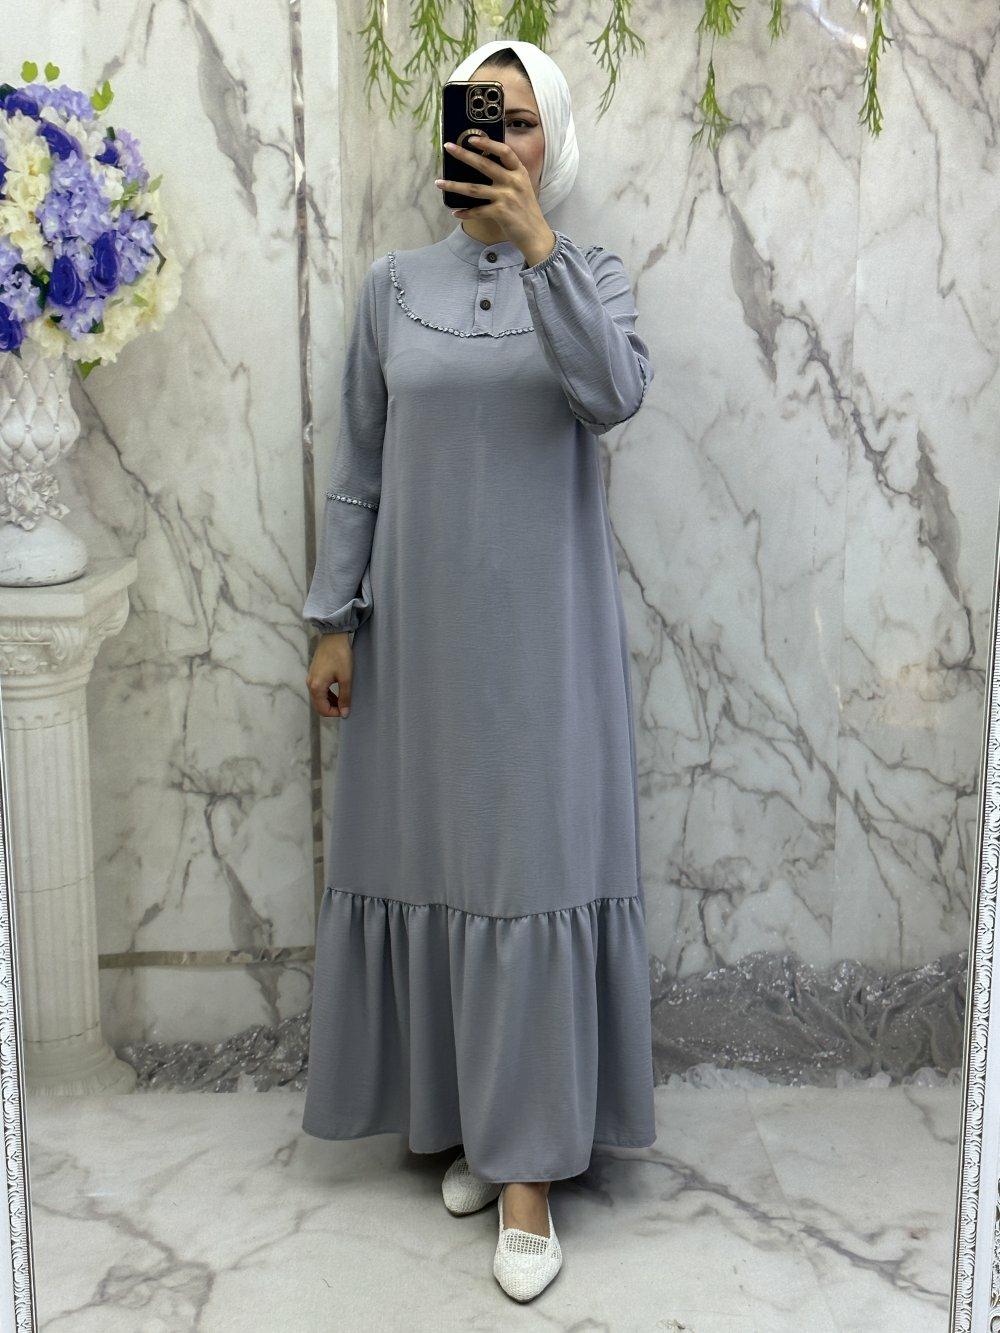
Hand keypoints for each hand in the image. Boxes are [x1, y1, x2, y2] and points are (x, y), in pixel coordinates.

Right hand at [306, 632, 353, 717]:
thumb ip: (345, 697)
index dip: (335, 713)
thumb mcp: (346, 678)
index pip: (323, 710)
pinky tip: (338, 692)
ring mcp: (311, 678)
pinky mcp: (314, 674)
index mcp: (316, 687)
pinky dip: (328, 695)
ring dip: (330, 702)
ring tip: (344, 699)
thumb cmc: (340, 655)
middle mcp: (310, 684)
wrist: (333, 636)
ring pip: (319, 698)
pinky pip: (319, 690)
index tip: (347, 710)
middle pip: (319, 705)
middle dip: (332, 709)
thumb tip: (345, 713)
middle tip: (346, 706)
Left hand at [434, 135, 555, 267]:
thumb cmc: (525, 210)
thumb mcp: (522, 187)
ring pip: (474, 188)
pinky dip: (465, 213)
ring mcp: (507, 197)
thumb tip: (482, 165)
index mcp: (519, 172)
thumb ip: (507, 176)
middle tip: (448, 147)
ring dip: (454, 185)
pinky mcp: (501, 213)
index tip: (471, 138)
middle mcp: (513, 182)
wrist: (535, 234)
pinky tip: (455, 212)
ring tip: (439, 183)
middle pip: (484, 164)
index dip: (488, 142)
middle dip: (464, 155)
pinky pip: (477, 211)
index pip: (504, 151)